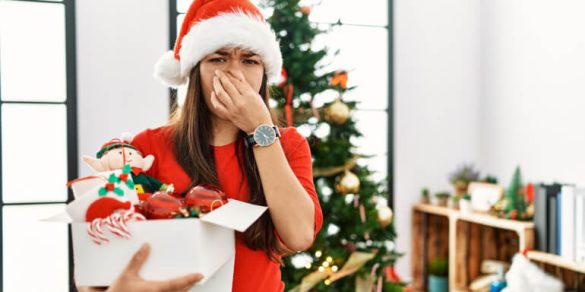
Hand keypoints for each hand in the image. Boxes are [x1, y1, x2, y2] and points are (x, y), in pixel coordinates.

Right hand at [77, 243, 203, 291]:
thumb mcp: (126, 274)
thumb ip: (137, 260)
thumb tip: (146, 246)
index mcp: (153, 289)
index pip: (176, 284)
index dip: (189, 279)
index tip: (199, 274)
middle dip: (189, 285)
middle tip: (197, 277)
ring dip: (183, 290)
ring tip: (188, 283)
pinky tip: (174, 290)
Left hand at [210, 69, 272, 132]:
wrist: (260, 127)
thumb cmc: (260, 110)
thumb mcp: (256, 96)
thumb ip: (246, 86)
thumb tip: (236, 76)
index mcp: (249, 95)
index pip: (236, 81)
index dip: (229, 74)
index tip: (225, 71)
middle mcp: (240, 101)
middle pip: (227, 85)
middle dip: (221, 76)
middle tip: (217, 72)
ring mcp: (234, 109)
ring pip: (221, 93)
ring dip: (216, 85)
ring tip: (215, 80)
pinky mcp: (229, 115)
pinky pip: (218, 106)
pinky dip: (214, 98)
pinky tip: (213, 93)